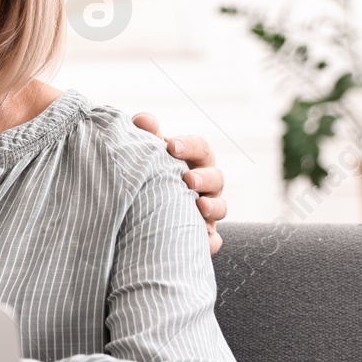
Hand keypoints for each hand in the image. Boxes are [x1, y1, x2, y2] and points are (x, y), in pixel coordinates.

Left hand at [132, 115, 226, 254]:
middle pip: (216, 177)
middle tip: (188, 179)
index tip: (170, 146)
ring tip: (200, 207)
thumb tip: (143, 120)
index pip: (200, 148)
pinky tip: (204, 242)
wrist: (142, 209)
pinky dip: (211, 242)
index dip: (189, 146)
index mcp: (194, 160)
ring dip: (213, 206)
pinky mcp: (202, 235)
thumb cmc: (151, 172)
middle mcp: (205, 184)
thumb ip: (146, 134)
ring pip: (220, 207)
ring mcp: (206, 210)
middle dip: (204, 178)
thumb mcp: (148, 152)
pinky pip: (213, 240)